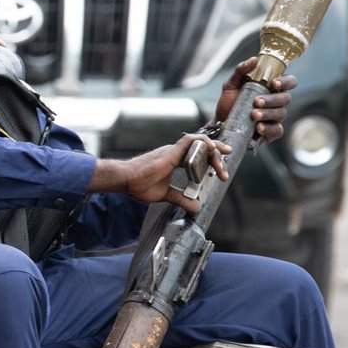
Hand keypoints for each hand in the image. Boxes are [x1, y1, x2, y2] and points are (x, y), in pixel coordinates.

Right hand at [90, 133, 231, 213]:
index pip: (197, 156)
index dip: (211, 160)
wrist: (124, 180)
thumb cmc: (138, 185)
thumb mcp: (165, 194)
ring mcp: (173, 151)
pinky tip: (213, 148)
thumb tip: (196, 208)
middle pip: (202, 149)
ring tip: (221, 162)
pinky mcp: (171, 151)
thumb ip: (181, 199)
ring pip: (200, 143)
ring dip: (214, 151)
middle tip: (223, 173)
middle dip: (217, 158)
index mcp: (174, 160)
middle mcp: (175, 153)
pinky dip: (204, 142)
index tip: (220, 170)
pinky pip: (191, 140)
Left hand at [213, 56, 296, 143]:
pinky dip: (269, 128)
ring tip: (253, 114)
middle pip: (286, 98)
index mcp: (271, 88)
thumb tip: (254, 59)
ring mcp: (275, 117)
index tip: (274, 83)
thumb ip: (241, 71)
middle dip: (271, 100)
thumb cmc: (229, 102)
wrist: (219, 123)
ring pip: (281, 113)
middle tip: (256, 101)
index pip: (289, 82)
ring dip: (268, 113)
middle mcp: (277, 102)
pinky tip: (258, 127)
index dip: (286, 82)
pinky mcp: (271, 132)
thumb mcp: (231, 85)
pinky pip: (277, 130)